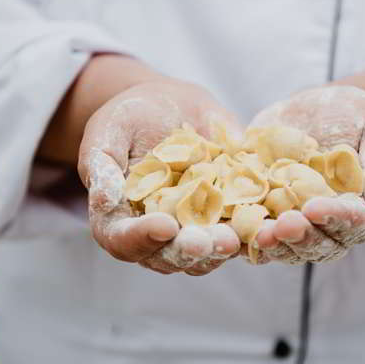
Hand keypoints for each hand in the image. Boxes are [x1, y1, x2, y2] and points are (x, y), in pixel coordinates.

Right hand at [77, 77, 241, 274]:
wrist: (168, 106)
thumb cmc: (129, 117)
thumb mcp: (108, 131)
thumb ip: (101, 165)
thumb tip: (105, 199)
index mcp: (118, 220)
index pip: (122, 240)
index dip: (141, 238)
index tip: (164, 226)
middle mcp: (154, 236)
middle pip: (167, 256)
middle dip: (189, 250)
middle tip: (209, 241)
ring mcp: (190, 232)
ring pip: (204, 256)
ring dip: (219, 250)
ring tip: (235, 237)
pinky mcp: (223, 221)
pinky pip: (237, 235)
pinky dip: (249, 235)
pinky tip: (263, 226)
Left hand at [248, 83, 364, 263]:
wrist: (323, 108)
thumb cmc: (361, 118)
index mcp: (363, 213)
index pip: (355, 225)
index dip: (336, 219)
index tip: (316, 208)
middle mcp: (331, 227)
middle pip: (320, 245)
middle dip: (301, 237)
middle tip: (283, 225)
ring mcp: (298, 224)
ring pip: (288, 248)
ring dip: (274, 244)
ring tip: (259, 234)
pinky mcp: (267, 214)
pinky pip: (254, 234)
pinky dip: (244, 236)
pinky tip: (231, 230)